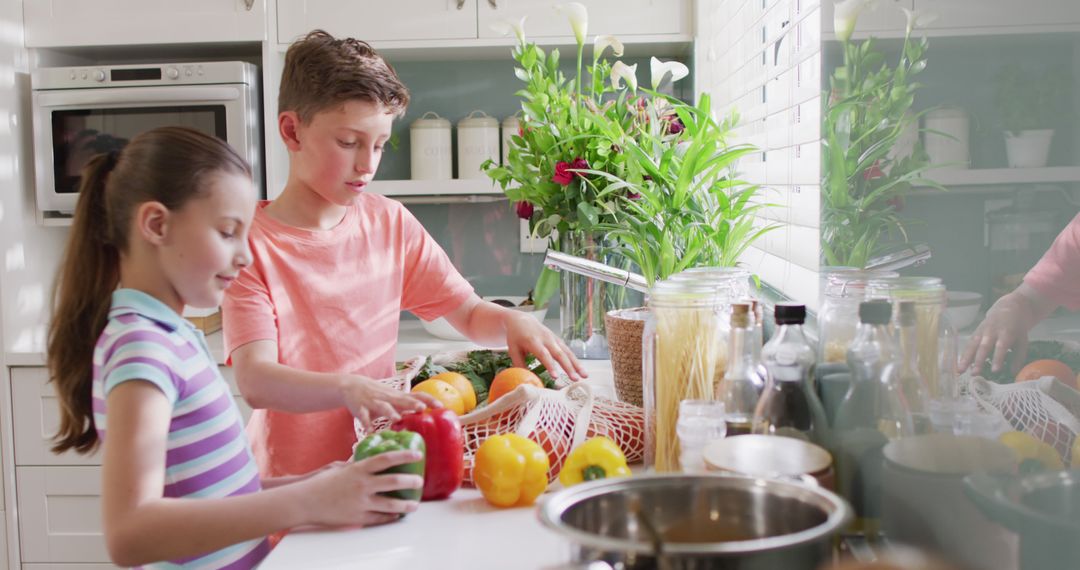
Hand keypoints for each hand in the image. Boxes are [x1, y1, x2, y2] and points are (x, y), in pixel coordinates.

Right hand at [298, 450, 423, 527]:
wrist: (305, 502)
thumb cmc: (320, 483)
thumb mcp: (338, 468)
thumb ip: (354, 464)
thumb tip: (364, 457)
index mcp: (358, 469)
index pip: (386, 459)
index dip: (403, 456)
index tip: (417, 455)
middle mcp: (362, 485)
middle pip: (393, 482)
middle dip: (410, 482)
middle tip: (419, 482)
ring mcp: (361, 502)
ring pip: (390, 504)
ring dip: (405, 505)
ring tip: (415, 505)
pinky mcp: (357, 517)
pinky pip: (379, 518)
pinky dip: (390, 517)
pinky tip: (397, 516)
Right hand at [342, 376, 441, 432]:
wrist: (352, 386)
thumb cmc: (378, 395)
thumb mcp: (393, 398)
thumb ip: (407, 407)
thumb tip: (425, 417)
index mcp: (398, 397)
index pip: (417, 395)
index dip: (428, 399)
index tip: (440, 406)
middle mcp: (388, 398)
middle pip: (402, 400)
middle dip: (411, 404)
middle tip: (421, 408)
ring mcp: (374, 402)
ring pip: (383, 407)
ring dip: (390, 412)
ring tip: (396, 419)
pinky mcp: (360, 408)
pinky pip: (363, 417)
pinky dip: (366, 424)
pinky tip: (369, 432)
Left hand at [504, 312, 587, 381]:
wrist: (522, 320)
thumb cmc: (516, 337)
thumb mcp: (513, 350)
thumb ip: (519, 365)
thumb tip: (524, 381)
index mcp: (533, 341)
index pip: (543, 354)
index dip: (550, 365)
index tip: (556, 376)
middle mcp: (546, 339)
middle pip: (559, 353)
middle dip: (569, 367)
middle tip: (575, 379)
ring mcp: (554, 338)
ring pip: (567, 352)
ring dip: (576, 364)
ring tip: (585, 376)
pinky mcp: (558, 340)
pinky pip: (568, 350)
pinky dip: (575, 360)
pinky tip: (581, 370)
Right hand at [958, 291, 1034, 374]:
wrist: (1008, 309)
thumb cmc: (1016, 329)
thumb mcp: (1022, 341)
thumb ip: (1018, 357)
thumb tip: (1013, 373)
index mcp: (1006, 332)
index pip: (1001, 346)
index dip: (997, 358)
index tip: (994, 370)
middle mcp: (992, 331)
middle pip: (984, 346)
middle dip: (978, 360)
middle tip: (974, 373)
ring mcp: (981, 331)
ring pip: (972, 345)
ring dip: (966, 358)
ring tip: (960, 370)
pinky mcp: (975, 332)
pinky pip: (968, 344)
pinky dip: (963, 355)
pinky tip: (959, 365)